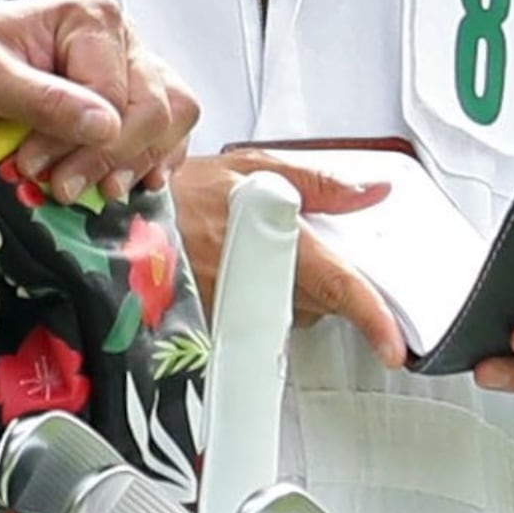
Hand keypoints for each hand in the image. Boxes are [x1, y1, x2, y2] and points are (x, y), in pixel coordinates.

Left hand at [0, 0, 199, 200]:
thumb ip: (41, 99)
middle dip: (112, 157)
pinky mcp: (119, 102)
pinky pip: (162, 136)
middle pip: (157, 109)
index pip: (118, 94)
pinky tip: (123, 183)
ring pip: (171, 123)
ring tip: (95, 191)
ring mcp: (124, 71)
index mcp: (90, 18)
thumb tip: (106, 126)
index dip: (85, 142)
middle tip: (61, 188)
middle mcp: (119, 40)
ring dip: (137, 164)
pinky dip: (147, 163)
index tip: (32, 166)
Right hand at [171, 151, 408, 368]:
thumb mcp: (250, 167)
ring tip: (260, 251)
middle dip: (327, 281)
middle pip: (322, 303)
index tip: (394, 345)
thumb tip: (372, 191)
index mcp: (275, 239)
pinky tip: (242, 271)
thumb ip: (319, 183)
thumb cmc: (178, 194)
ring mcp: (238, 311)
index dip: (373, 317)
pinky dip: (264, 300)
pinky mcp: (219, 328)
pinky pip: (260, 323)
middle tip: (298, 244)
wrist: (119, 225)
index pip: (337, 285)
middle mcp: (258, 283)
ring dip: (294, 289)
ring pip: (293, 315)